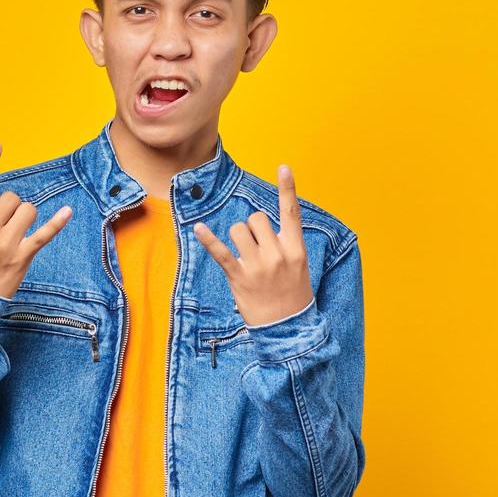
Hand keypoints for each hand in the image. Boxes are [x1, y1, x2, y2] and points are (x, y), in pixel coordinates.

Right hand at [0, 141, 72, 299]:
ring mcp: (5, 244)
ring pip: (28, 210)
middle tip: (3, 226)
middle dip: (11, 207)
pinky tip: (67, 211)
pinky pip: (44, 234)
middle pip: (11, 197)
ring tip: (14, 235)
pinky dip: (57, 222)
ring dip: (25, 217)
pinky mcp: (22, 257)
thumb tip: (4, 201)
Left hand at [192, 163, 315, 326]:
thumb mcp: (298, 267)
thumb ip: (284, 245)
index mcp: (295, 249)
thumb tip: (261, 226)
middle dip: (252, 227)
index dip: (288, 188)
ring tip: (243, 255)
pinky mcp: (240, 277)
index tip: (283, 167)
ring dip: (237, 237)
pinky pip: (222, 252)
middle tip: (255, 248)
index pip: (291, 212)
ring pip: (239, 230)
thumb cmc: (292, 295)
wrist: (288, 329)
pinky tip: (198, 228)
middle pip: (256, 219)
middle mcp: (278, 253)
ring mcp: (259, 266)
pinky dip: (208, 239)